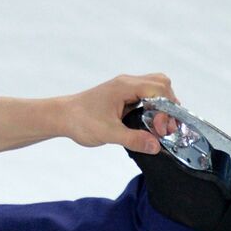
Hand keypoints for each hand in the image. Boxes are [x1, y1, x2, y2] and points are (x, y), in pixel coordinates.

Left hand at [60, 73, 179, 152]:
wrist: (62, 117)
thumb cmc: (81, 121)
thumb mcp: (109, 133)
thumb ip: (134, 140)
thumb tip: (156, 146)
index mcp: (126, 86)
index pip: (160, 89)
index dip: (168, 109)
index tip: (163, 128)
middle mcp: (127, 83)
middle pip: (161, 85)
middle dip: (169, 106)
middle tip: (164, 128)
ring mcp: (125, 89)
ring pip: (154, 90)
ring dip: (161, 108)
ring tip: (159, 128)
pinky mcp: (122, 97)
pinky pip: (145, 97)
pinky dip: (152, 109)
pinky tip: (148, 125)